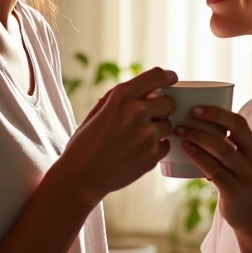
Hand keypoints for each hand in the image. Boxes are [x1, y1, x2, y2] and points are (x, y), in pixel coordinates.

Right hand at [57, 67, 177, 204]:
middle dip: (162, 108)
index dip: (168, 76)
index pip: (157, 76)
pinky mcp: (152, 156)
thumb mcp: (99, 111)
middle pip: (169, 102)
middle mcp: (136, 112)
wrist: (80, 177)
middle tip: (150, 117)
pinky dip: (156, 147)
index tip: (172, 79)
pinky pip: (166, 145)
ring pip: (168, 125)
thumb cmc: (85, 142)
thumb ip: (122, 99)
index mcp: (121, 96)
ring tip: (137, 139)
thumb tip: (147, 91)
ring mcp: (146, 135)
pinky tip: (138, 151)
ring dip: (158, 129)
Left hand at [175, 106, 251, 233]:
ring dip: (198, 137)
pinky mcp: (234, 192)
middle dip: (207, 120)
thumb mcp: (240, 161)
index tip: (196, 107)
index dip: (218, 112)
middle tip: (183, 115)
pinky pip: (215, 170)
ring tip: (179, 131)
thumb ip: (225, 145)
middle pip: (232, 132)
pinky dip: (199, 157)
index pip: (239, 122)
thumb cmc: (239, 182)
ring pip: (221, 150)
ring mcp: (245, 176)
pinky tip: (186, 149)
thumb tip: (192, 123)